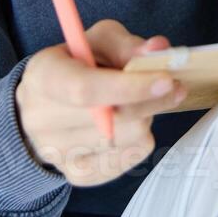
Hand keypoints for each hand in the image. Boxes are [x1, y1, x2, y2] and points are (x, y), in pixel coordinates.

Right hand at [15, 19, 185, 186]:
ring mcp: (58, 154)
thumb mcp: (95, 41)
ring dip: (145, 118)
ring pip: (128, 139)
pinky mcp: (78, 175)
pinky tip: (127, 124)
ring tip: (134, 103)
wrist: (44, 107)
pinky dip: (139, 138)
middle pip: (113, 119)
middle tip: (174, 86)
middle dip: (151, 100)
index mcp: (43, 78)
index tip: (166, 80)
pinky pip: (129, 158)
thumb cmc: (75, 66)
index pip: (85, 90)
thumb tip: (158, 49)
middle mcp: (43, 121)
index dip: (129, 87)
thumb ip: (126, 44)